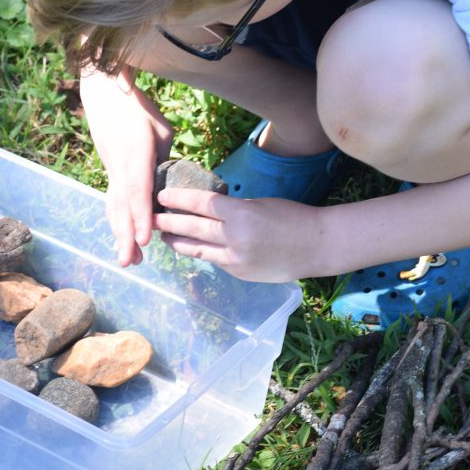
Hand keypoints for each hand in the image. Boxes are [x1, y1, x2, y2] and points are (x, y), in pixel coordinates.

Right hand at [81, 66, 172, 266]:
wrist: (104, 94)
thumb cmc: (138, 108)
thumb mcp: (161, 129)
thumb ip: (167, 159)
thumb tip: (172, 186)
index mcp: (136, 152)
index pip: (138, 190)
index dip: (140, 215)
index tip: (145, 238)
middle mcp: (120, 165)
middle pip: (121, 206)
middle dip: (126, 236)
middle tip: (130, 262)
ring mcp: (112, 170)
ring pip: (114, 207)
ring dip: (120, 234)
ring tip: (128, 259)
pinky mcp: (110, 173)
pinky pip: (113, 201)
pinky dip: (118, 222)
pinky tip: (124, 239)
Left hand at [153, 187, 320, 282]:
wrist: (317, 246)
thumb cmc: (292, 217)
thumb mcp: (260, 204)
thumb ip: (233, 209)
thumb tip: (206, 208)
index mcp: (242, 214)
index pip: (202, 203)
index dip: (179, 199)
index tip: (163, 196)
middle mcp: (236, 238)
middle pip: (193, 227)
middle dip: (169, 222)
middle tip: (152, 217)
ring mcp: (237, 259)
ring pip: (197, 249)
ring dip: (177, 242)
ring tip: (163, 236)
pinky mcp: (240, 273)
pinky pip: (215, 260)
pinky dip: (202, 252)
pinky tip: (192, 247)